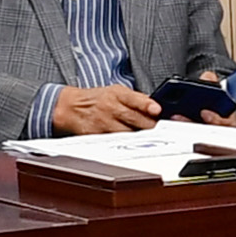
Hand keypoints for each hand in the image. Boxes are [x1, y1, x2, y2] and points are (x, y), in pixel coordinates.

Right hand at [49, 84, 164, 134]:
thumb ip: (136, 99)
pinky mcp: (98, 136)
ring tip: (151, 139)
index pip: (134, 99)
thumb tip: (156, 107)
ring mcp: (104, 123)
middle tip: (163, 130)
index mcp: (117, 94)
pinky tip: (135, 144)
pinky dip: (128, 144)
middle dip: (152, 126)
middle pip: (135, 119)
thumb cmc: (98, 99)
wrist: (72, 107)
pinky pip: (117, 142)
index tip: (157, 109)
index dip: (146, 105)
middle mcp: (111, 108)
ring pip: (128, 134)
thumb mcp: (116, 91)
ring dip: (142, 137)